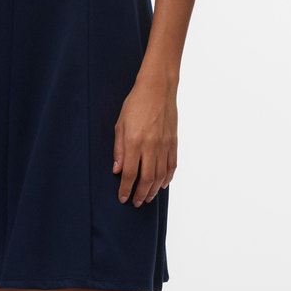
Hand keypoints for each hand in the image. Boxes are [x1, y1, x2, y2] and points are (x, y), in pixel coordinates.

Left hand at [112, 78, 177, 205]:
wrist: (158, 88)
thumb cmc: (136, 103)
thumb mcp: (120, 124)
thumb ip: (119, 148)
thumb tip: (116, 169)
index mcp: (134, 142)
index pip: (129, 173)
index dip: (126, 189)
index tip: (123, 198)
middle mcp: (150, 146)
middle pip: (146, 179)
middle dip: (140, 194)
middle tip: (135, 202)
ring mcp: (164, 145)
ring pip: (160, 175)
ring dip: (153, 190)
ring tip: (147, 197)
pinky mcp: (173, 142)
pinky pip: (172, 165)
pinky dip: (167, 177)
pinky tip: (162, 184)